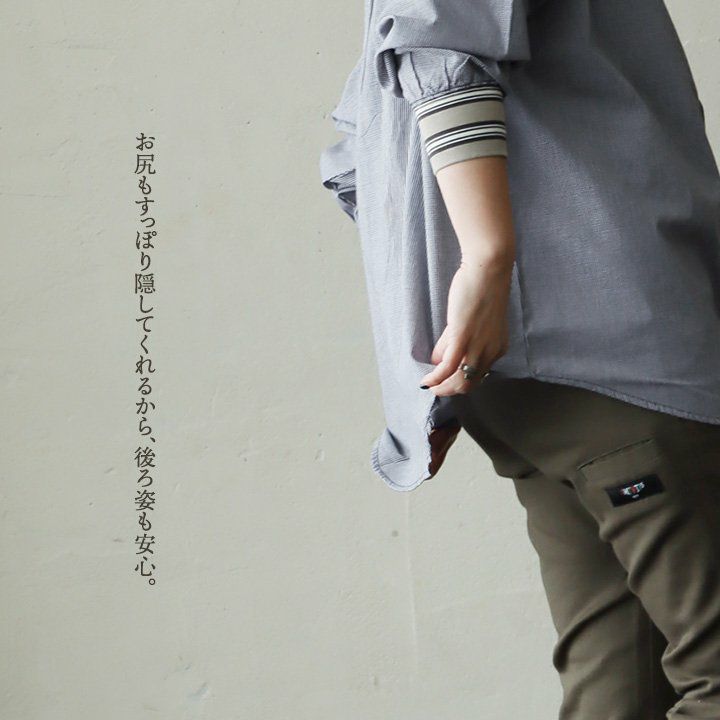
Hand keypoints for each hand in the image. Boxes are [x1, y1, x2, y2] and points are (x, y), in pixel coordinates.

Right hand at [420, 254, 512, 396]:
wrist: (488, 270)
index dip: (460, 380)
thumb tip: (438, 358)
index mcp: (497, 348)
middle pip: (470, 383)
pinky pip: (447, 368)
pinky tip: (426, 381)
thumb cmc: (480, 288)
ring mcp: (478, 347)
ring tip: (429, 387)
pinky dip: (435, 378)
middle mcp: (491, 352)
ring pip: (460, 381)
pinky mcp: (462, 339)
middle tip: (436, 390)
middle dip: (450, 390)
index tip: (447, 380)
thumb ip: (453, 341)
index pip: (479, 375)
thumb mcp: (469, 320)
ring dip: (442, 388)